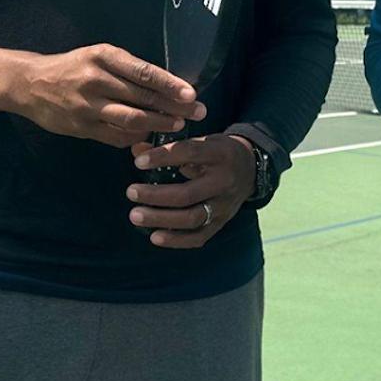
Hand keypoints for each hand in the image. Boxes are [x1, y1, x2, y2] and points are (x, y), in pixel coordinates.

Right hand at [0, 44, 204, 146]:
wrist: (29, 83)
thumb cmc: (73, 66)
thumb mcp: (98, 56)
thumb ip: (127, 69)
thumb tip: (167, 86)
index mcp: (103, 56)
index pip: (144, 72)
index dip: (170, 85)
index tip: (191, 95)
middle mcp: (95, 80)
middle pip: (142, 97)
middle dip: (173, 107)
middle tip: (197, 113)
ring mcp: (87, 106)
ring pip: (131, 120)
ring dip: (158, 125)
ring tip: (177, 126)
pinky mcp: (81, 127)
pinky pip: (115, 136)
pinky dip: (136, 138)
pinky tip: (150, 137)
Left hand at [125, 135, 254, 247]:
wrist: (250, 168)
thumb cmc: (216, 152)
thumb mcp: (200, 140)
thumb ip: (168, 146)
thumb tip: (136, 150)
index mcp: (220, 154)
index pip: (190, 154)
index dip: (163, 157)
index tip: (138, 162)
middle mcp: (224, 182)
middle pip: (188, 194)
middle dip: (156, 195)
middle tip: (131, 192)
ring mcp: (224, 206)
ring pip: (192, 218)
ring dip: (161, 219)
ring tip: (135, 215)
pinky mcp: (222, 222)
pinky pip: (199, 237)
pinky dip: (176, 240)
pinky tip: (155, 236)